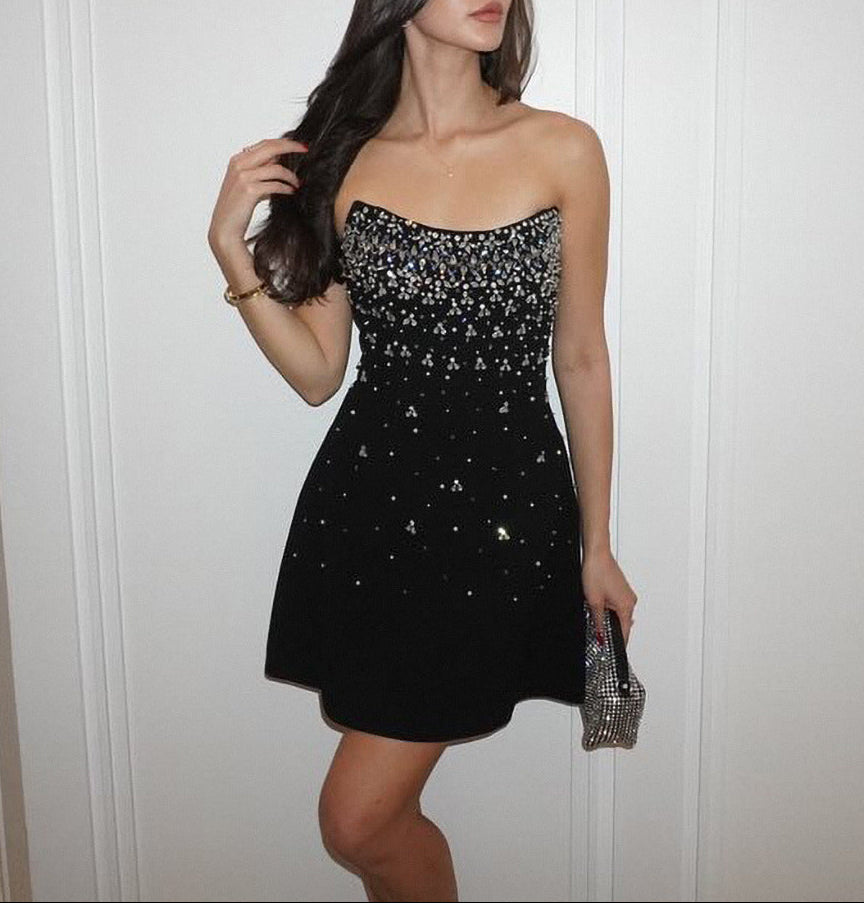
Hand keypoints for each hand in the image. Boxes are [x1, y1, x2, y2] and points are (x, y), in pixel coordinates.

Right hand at [207, 136, 305, 252]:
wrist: (225, 228)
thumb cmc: (237, 209)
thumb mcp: (248, 185)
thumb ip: (261, 172)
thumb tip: (280, 163)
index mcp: (237, 160)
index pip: (264, 144)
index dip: (283, 142)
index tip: (298, 145)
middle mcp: (239, 164)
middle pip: (270, 148)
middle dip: (291, 147)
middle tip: (305, 150)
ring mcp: (243, 177)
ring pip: (276, 168)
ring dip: (291, 176)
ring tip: (297, 183)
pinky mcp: (250, 190)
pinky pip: (275, 185)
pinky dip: (286, 188)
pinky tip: (291, 192)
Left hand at [581, 548, 637, 645]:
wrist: (597, 554)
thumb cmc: (597, 572)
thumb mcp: (594, 602)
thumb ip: (598, 622)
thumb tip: (600, 635)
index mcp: (626, 606)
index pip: (625, 632)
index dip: (616, 643)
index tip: (610, 649)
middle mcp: (630, 601)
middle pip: (622, 624)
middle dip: (609, 628)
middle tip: (597, 630)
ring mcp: (627, 595)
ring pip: (618, 614)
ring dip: (607, 616)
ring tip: (595, 608)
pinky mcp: (621, 590)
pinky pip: (617, 605)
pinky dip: (608, 608)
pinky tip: (598, 602)